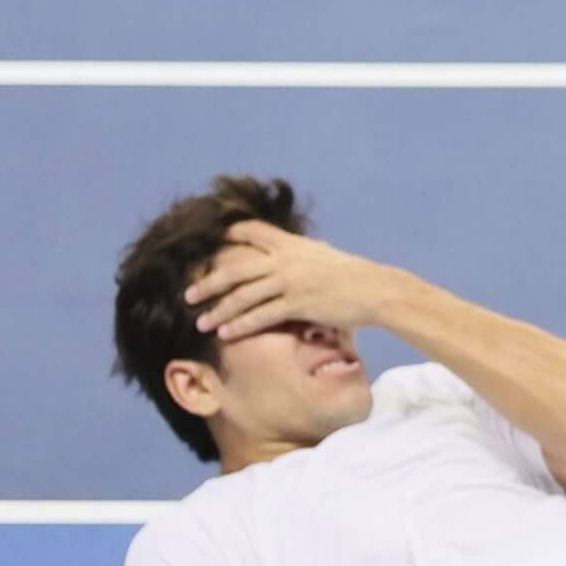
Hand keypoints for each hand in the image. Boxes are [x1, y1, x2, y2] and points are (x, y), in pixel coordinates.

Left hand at [186, 221, 404, 340]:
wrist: (376, 289)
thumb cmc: (355, 276)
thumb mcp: (326, 256)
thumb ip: (305, 254)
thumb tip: (300, 253)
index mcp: (293, 244)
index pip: (253, 231)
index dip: (229, 234)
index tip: (209, 242)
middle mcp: (286, 260)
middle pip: (237, 269)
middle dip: (209, 282)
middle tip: (189, 293)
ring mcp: (290, 281)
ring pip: (244, 296)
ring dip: (219, 310)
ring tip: (201, 321)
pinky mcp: (298, 303)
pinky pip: (262, 316)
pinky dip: (241, 325)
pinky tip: (225, 333)